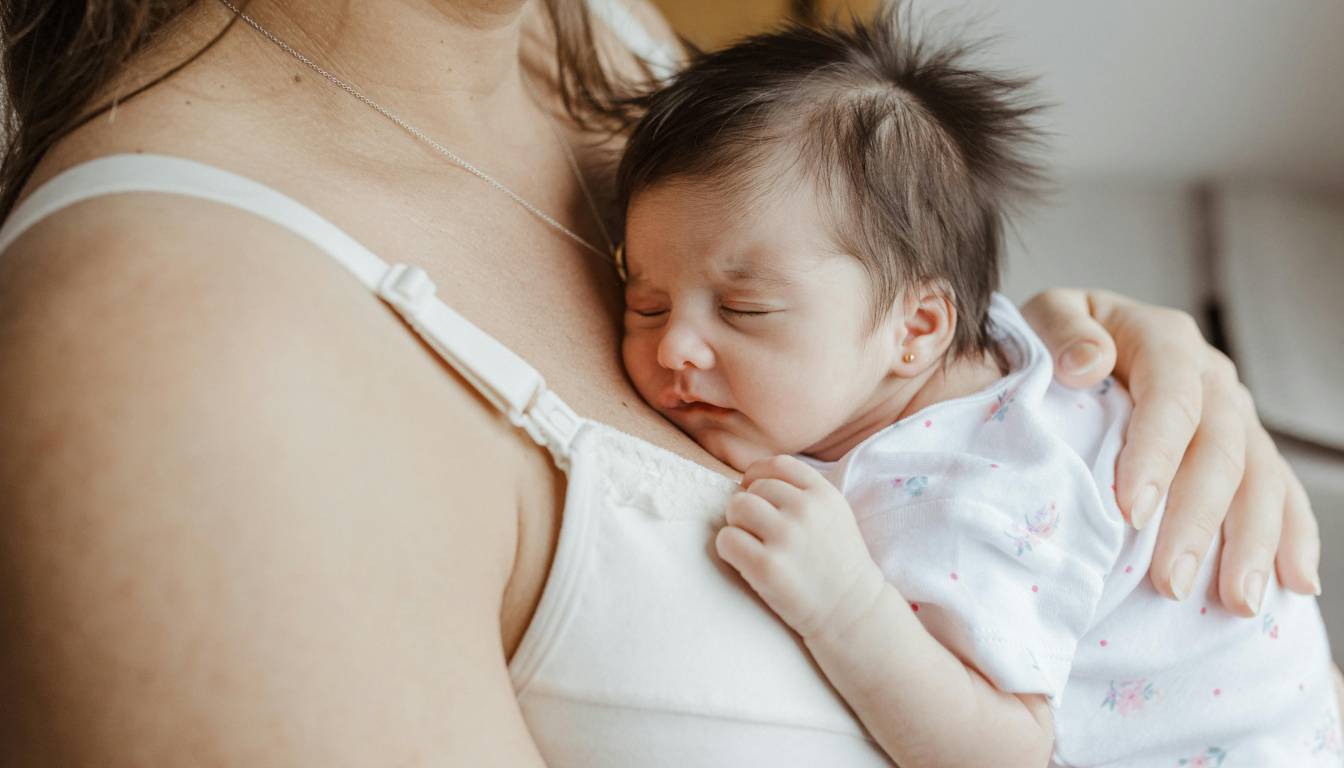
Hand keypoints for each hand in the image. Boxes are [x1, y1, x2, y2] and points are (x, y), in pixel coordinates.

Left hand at [715, 455, 884, 639]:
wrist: (851, 612)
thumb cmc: (836, 563)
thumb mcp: (834, 513)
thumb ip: (802, 492)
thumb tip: (749, 479)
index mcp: (824, 493)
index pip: (777, 464)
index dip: (759, 476)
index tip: (756, 495)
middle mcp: (805, 510)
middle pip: (752, 488)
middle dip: (749, 507)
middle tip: (759, 533)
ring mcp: (786, 537)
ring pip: (735, 508)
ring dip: (736, 525)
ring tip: (752, 545)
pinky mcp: (766, 566)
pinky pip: (726, 540)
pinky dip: (729, 549)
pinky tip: (745, 561)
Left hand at [1021, 289, 1320, 614]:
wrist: (1075, 343)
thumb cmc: (1054, 342)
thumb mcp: (1045, 316)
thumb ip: (1062, 331)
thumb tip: (1086, 363)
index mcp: (1163, 340)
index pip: (1171, 399)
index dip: (1156, 455)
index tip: (1131, 512)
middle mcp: (1212, 377)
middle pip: (1221, 450)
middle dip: (1199, 521)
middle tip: (1170, 582)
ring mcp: (1236, 416)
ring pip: (1261, 480)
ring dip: (1252, 545)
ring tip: (1236, 602)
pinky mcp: (1247, 452)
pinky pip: (1282, 496)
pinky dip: (1293, 540)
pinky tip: (1295, 585)